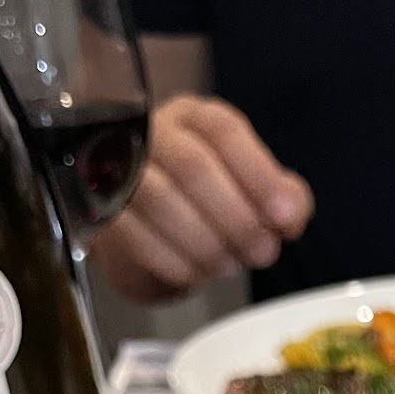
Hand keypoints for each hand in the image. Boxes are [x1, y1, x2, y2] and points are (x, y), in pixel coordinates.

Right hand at [92, 95, 313, 301]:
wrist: (151, 235)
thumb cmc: (209, 206)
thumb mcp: (252, 194)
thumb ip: (282, 198)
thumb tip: (292, 215)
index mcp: (196, 119)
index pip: (224, 131)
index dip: (259, 176)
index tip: (285, 219)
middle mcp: (154, 133)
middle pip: (193, 166)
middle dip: (236, 218)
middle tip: (262, 254)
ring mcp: (120, 169)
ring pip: (162, 200)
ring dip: (206, 244)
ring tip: (229, 266)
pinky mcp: (102, 212)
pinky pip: (136, 236)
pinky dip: (175, 262)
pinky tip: (196, 275)